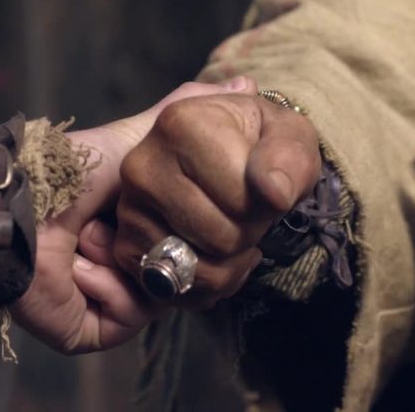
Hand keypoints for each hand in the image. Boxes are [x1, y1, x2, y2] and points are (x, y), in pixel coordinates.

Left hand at [10, 78, 251, 353]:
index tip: (198, 206)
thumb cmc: (72, 169)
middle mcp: (131, 267)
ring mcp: (109, 300)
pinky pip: (128, 317)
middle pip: (183, 272)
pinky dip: (106, 287)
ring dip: (124, 260)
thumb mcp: (140, 136)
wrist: (21, 202)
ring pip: (159, 296)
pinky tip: (77, 264)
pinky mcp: (89, 329)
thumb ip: (188, 109)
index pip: (197, 240)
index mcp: (145, 230)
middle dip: (158, 241)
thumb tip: (246, 83)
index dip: (200, 227)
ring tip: (88, 235)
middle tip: (125, 219)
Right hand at [114, 81, 320, 308]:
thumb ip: (290, 158)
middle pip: (221, 238)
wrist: (223, 155)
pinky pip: (178, 289)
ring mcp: (129, 208)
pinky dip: (206, 283)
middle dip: (248, 233)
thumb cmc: (258, 146)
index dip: (268, 204)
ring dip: (230, 262)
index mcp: (181, 124)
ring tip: (234, 230)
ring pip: (200, 270)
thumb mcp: (290, 136)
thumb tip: (274, 192)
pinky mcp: (125, 246)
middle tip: (246, 209)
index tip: (263, 185)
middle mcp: (143, 165)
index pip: (242, 198)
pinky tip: (213, 252)